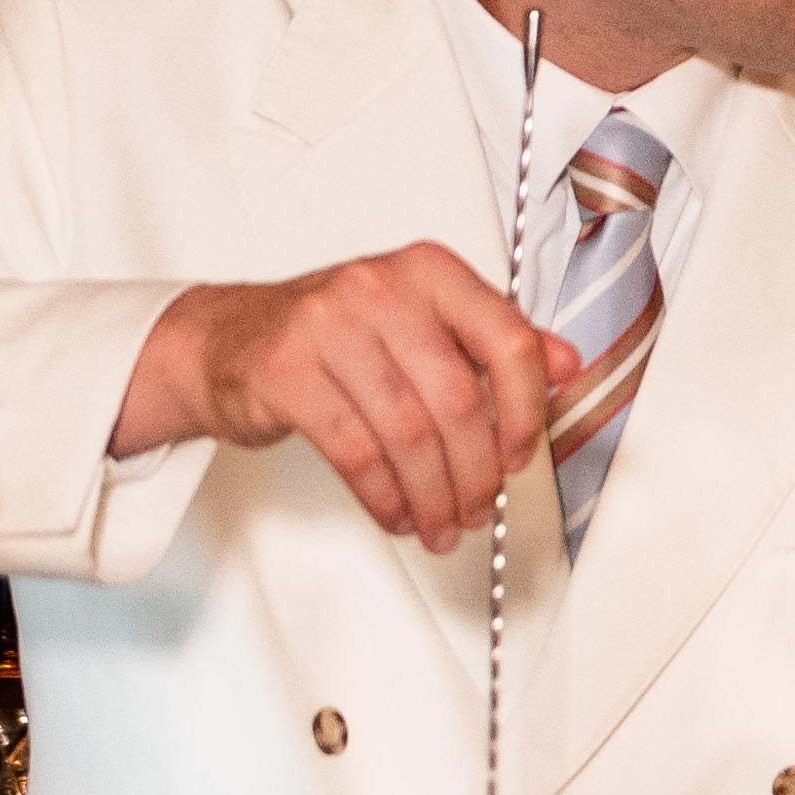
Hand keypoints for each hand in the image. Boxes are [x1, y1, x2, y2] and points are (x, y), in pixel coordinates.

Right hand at [110, 246, 575, 545]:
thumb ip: (492, 345)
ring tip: (439, 524)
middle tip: (476, 509)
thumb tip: (568, 366)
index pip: (508, 341)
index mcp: (430, 271)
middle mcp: (380, 287)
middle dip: (475, 472)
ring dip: (432, 495)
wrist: (226, 340)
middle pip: (457, 400)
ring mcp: (326, 324)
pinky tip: (396, 514)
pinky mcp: (284, 370)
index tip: (519, 456)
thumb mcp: (421, 325)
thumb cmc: (335, 337)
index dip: (525, 413)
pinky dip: (384, 496)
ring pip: (407, 433)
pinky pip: (354, 452)